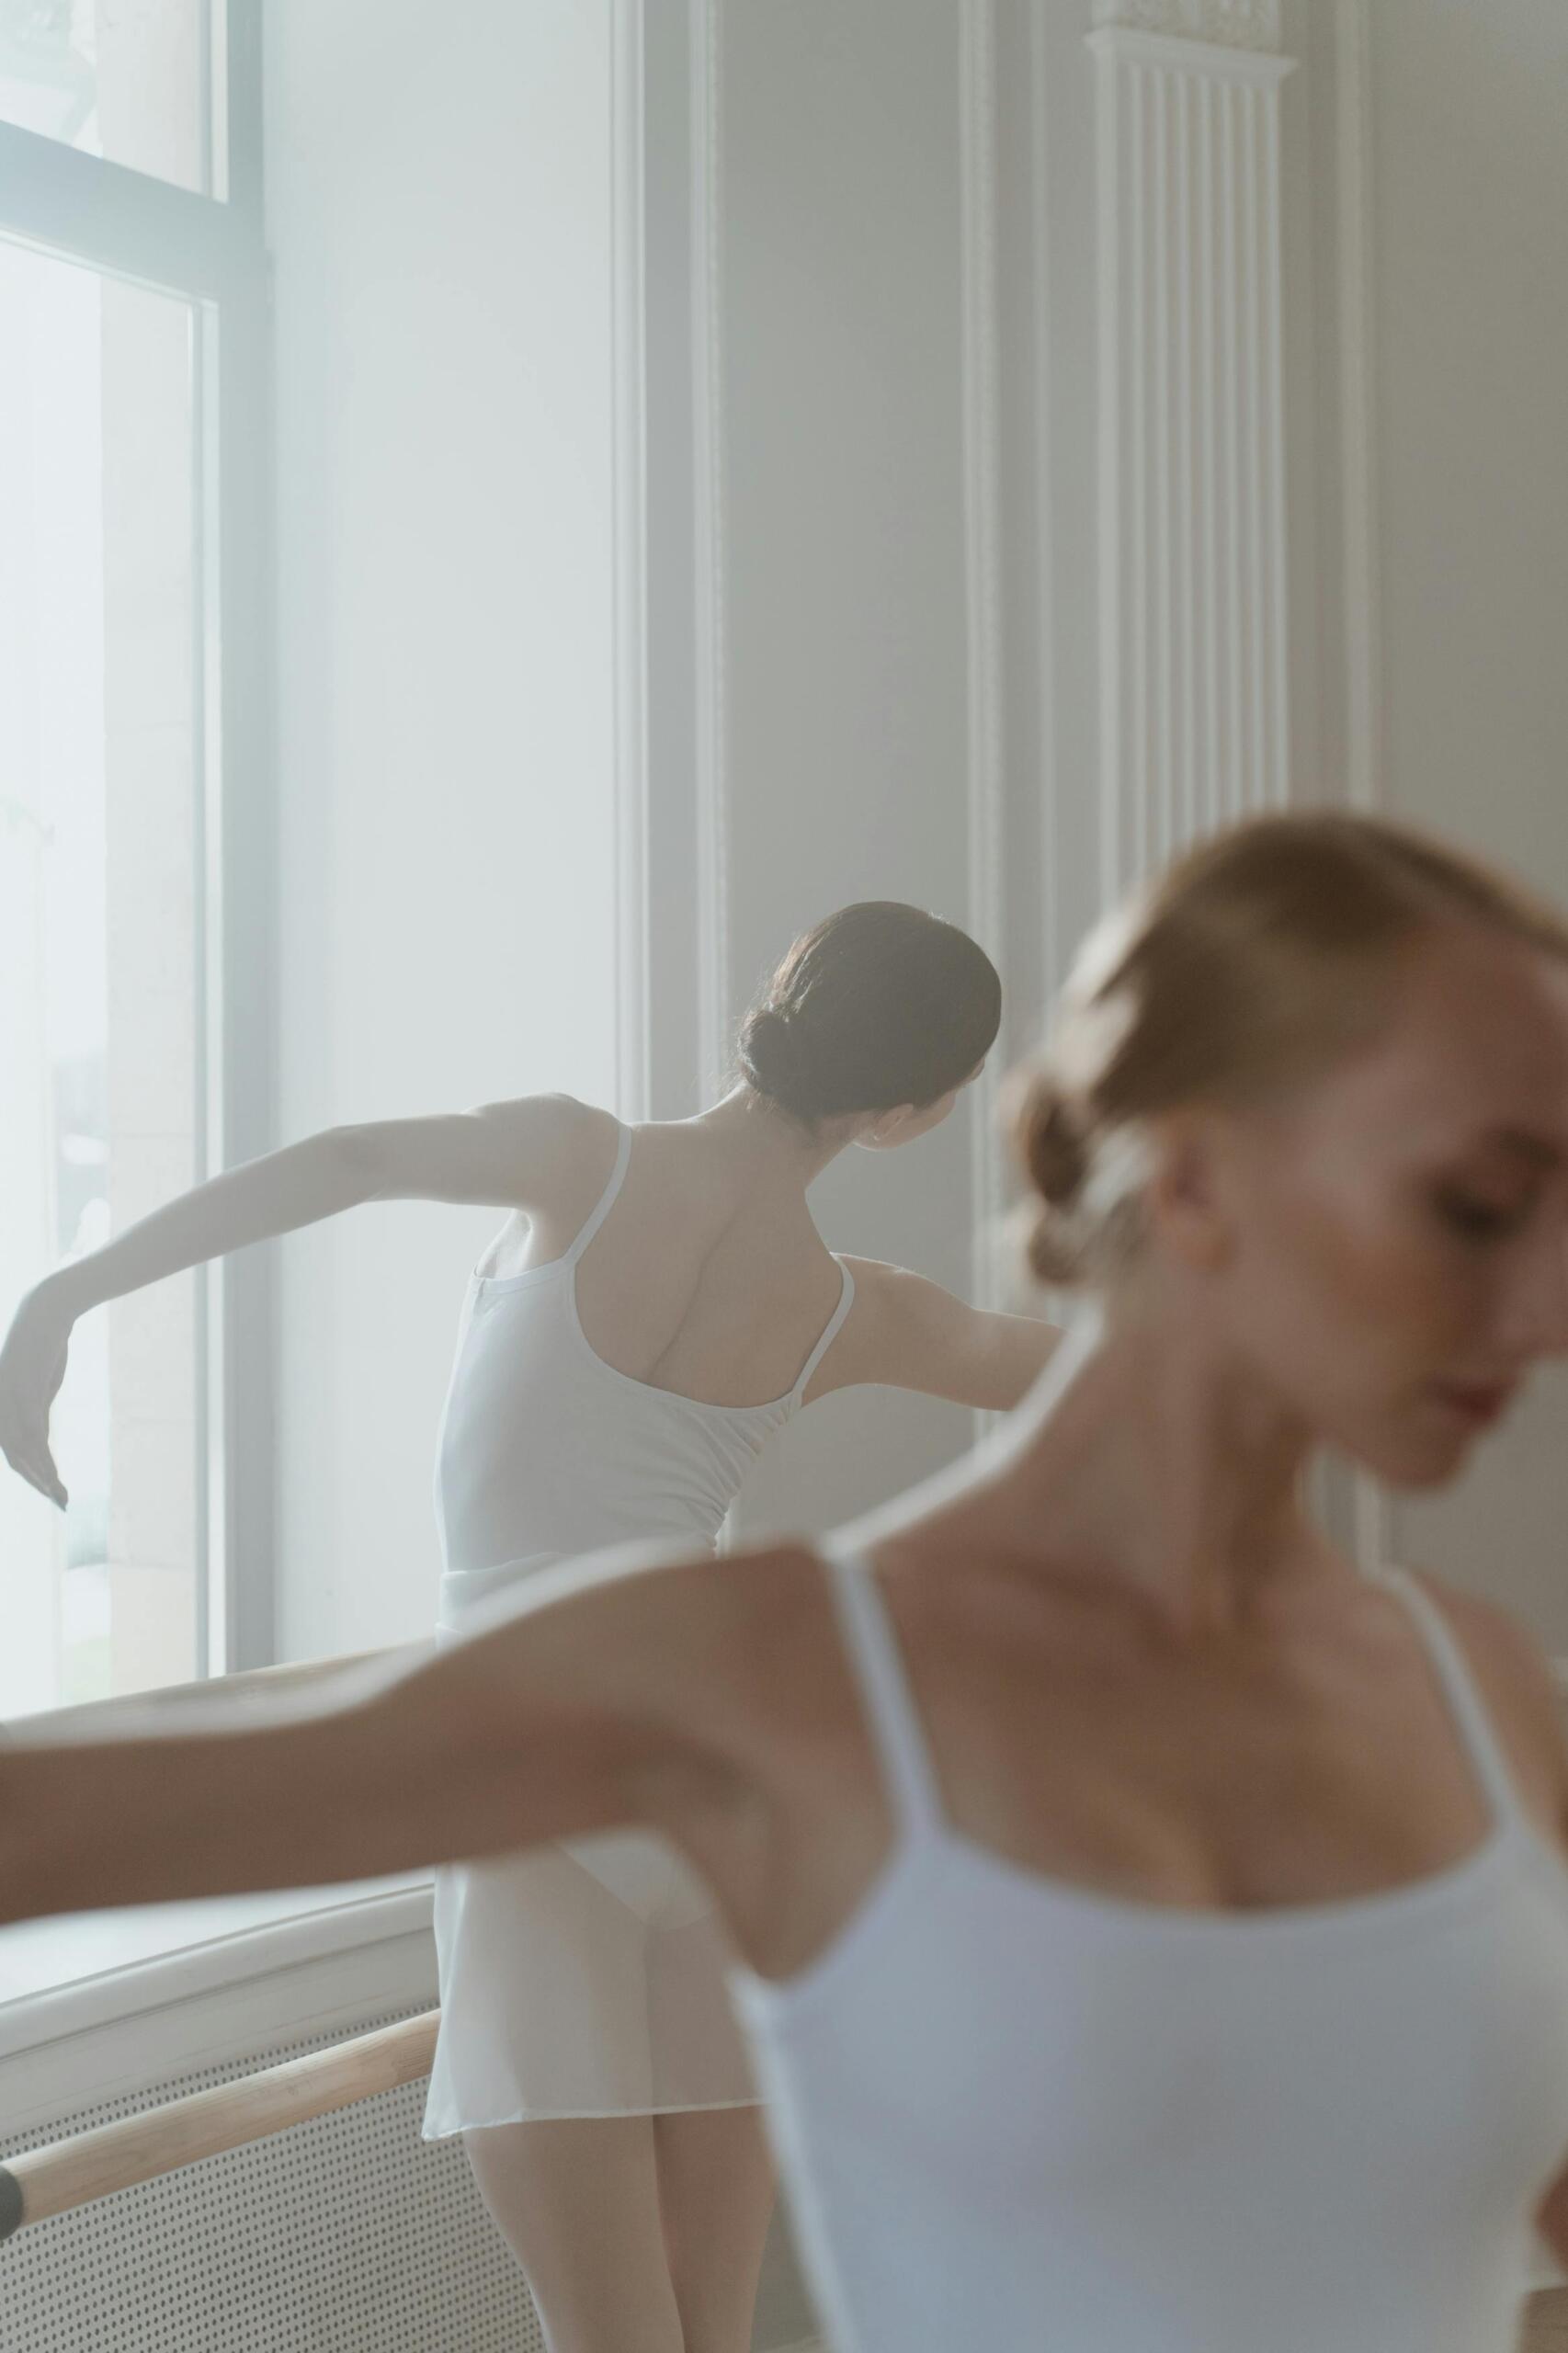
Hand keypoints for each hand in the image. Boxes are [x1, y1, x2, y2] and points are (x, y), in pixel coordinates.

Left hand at [0, 1282, 72, 1509]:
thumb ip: (36, 1412)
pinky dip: (41, 1454)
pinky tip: (53, 1471)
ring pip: (21, 1449)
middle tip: (60, 1501)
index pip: (13, 1451)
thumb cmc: (44, 1347)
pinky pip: (32, 1430)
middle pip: (14, 1456)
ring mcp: (8, 1398)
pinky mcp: (23, 1389)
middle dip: (36, 1482)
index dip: (31, 1475)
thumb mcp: (41, 1386)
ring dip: (41, 1476)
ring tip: (59, 1493)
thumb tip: (38, 1441)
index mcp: (2, 1406)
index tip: (54, 1492)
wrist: (47, 1310)